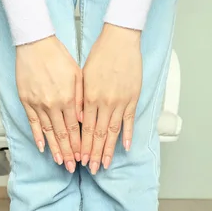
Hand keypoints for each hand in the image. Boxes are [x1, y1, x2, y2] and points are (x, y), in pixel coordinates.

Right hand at [16, 36, 82, 172]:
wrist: (35, 44)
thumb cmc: (58, 56)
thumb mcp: (77, 74)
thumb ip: (81, 98)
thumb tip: (85, 118)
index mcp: (67, 98)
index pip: (75, 128)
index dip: (79, 144)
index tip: (83, 156)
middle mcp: (53, 104)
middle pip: (62, 134)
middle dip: (69, 152)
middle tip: (73, 167)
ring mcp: (38, 104)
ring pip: (48, 132)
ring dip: (55, 149)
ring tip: (61, 162)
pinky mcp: (26, 101)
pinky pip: (33, 123)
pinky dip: (38, 136)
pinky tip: (42, 147)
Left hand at [81, 23, 141, 173]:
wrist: (119, 41)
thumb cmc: (99, 55)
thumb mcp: (83, 75)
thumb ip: (81, 98)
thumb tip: (79, 118)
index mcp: (89, 97)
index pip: (84, 128)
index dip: (82, 146)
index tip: (79, 158)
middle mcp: (104, 102)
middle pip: (97, 134)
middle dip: (93, 154)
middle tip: (91, 169)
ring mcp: (120, 101)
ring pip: (112, 131)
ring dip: (108, 150)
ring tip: (104, 164)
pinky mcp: (132, 97)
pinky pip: (129, 120)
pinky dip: (127, 134)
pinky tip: (124, 147)